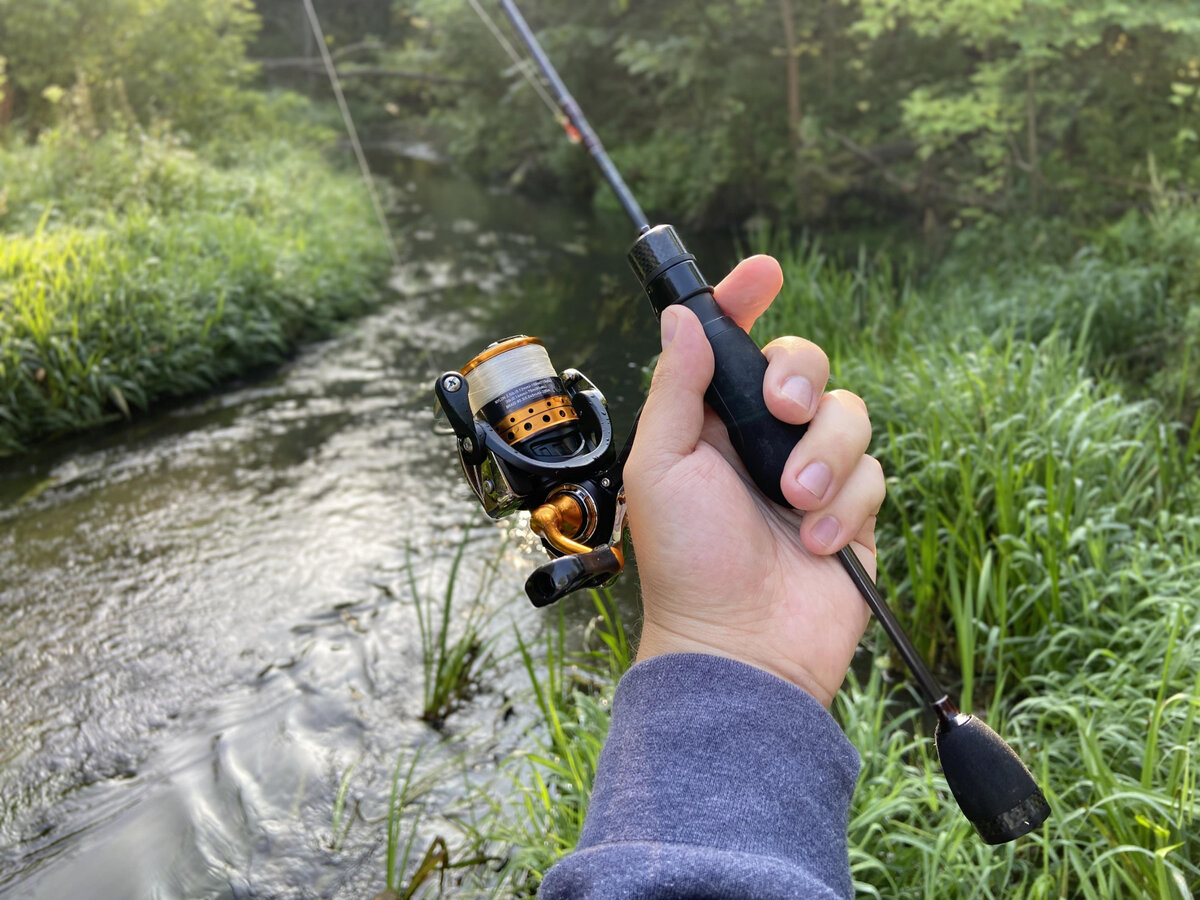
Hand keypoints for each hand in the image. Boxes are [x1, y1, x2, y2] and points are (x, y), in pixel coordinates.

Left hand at [624, 255, 883, 706]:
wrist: (741, 647)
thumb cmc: (687, 563)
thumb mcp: (662, 467)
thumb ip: (677, 388)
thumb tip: (681, 317)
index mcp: (711, 423)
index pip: (734, 345)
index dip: (745, 302)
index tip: (764, 273)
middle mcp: (762, 440)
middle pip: (805, 363)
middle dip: (800, 375)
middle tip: (783, 409)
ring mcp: (811, 473)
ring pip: (848, 413)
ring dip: (823, 455)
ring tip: (793, 503)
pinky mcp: (852, 509)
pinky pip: (873, 471)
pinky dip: (845, 504)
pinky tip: (815, 544)